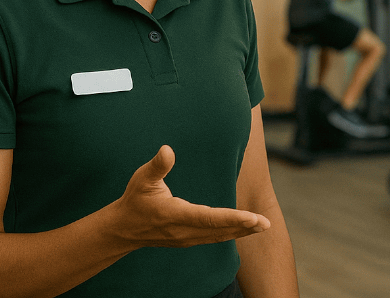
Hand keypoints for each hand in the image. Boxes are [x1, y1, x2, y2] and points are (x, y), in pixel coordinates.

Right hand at [112, 146, 269, 248]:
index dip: (231, 218)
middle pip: (219, 230)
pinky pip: (214, 238)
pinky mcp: (188, 240)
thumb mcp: (141, 179)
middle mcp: (183, 231)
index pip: (208, 218)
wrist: (123, 229)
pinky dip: (231, 234)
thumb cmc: (135, 200)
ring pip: (219, 236)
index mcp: (174, 215)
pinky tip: (245, 229)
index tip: (251, 217)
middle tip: (266, 223)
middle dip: (244, 227)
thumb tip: (168, 150)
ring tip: (262, 226)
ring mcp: (186, 238)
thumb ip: (157, 166)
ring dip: (241, 232)